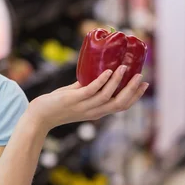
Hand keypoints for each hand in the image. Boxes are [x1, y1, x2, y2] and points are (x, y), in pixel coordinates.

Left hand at [26, 65, 148, 132]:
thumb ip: (85, 87)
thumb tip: (95, 72)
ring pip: (107, 95)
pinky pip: (91, 90)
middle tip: (140, 76)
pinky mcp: (74, 99)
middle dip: (132, 90)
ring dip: (118, 81)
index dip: (134, 96)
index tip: (144, 85)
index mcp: (96, 112)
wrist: (40, 116)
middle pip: (119, 103)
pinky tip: (107, 71)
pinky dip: (101, 81)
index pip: (121, 106)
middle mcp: (93, 111)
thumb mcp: (76, 97)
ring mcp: (84, 106)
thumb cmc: (56, 105)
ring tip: (124, 68)